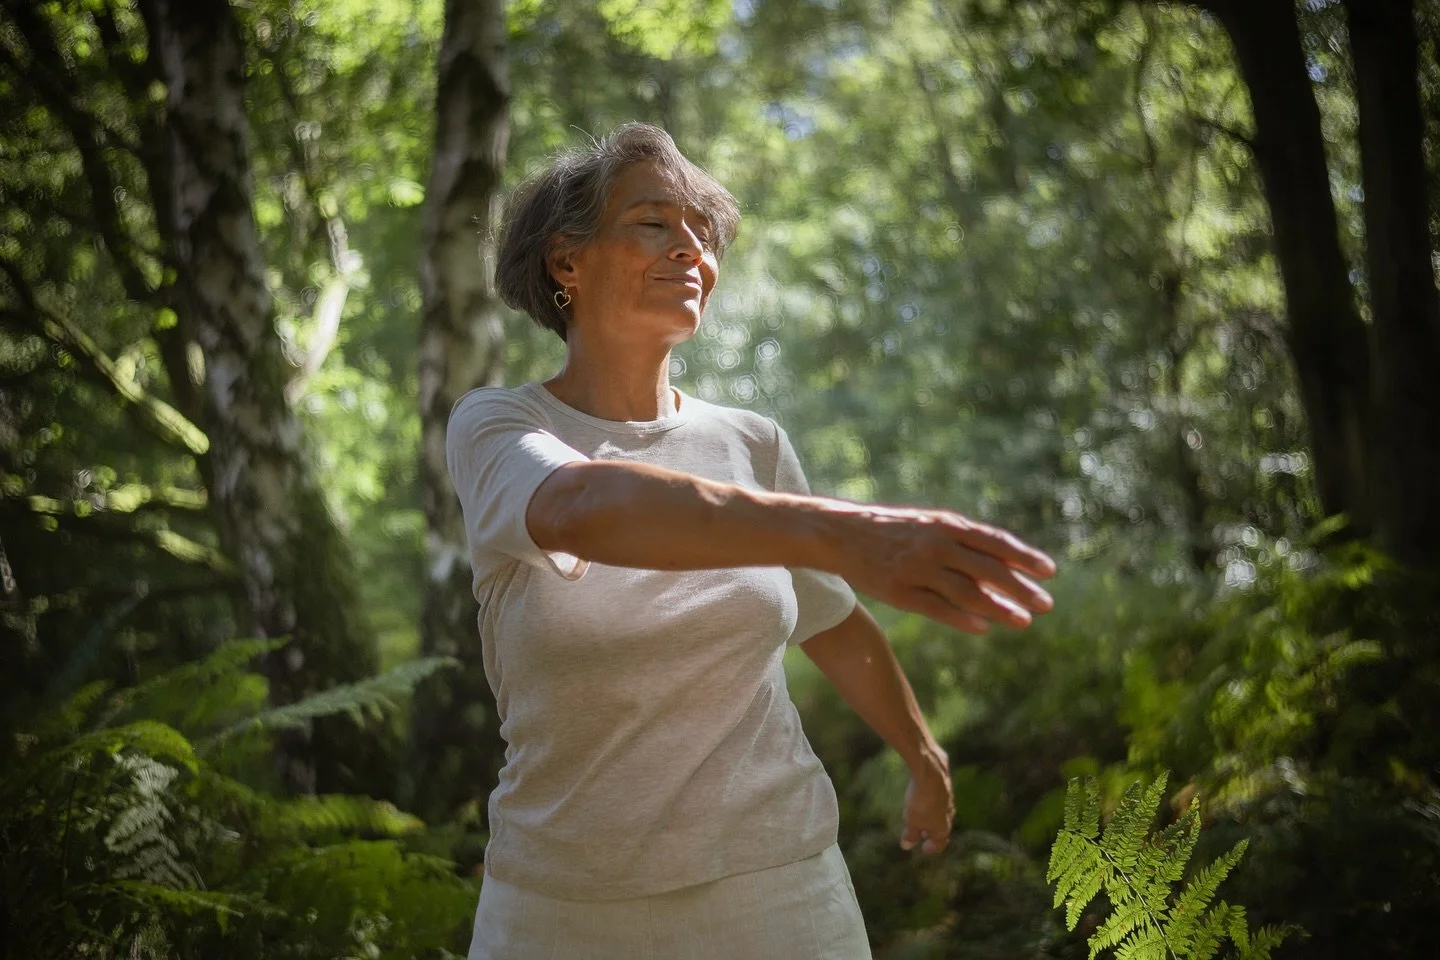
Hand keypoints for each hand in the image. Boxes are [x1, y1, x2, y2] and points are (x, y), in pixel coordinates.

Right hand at [828, 504, 1056, 633]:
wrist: (841, 533)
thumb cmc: (895, 531)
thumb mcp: (931, 526)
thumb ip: (966, 543)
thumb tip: (1006, 568)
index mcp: (946, 524)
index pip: (993, 541)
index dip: (1023, 556)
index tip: (1049, 572)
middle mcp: (935, 545)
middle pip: (986, 568)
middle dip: (1020, 587)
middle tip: (1046, 604)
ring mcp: (916, 568)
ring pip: (966, 591)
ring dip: (998, 608)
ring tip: (1024, 622)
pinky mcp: (898, 591)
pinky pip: (936, 607)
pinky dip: (961, 618)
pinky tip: (983, 628)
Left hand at [901, 746, 952, 854]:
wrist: (930, 771)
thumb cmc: (921, 801)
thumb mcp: (911, 821)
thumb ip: (910, 834)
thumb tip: (907, 845)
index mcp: (943, 827)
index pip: (941, 843)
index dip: (933, 848)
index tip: (925, 849)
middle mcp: (949, 814)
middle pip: (942, 826)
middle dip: (932, 831)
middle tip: (922, 834)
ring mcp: (949, 798)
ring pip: (942, 810)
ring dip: (932, 815)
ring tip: (921, 816)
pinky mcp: (945, 783)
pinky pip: (939, 795)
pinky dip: (932, 800)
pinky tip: (923, 795)